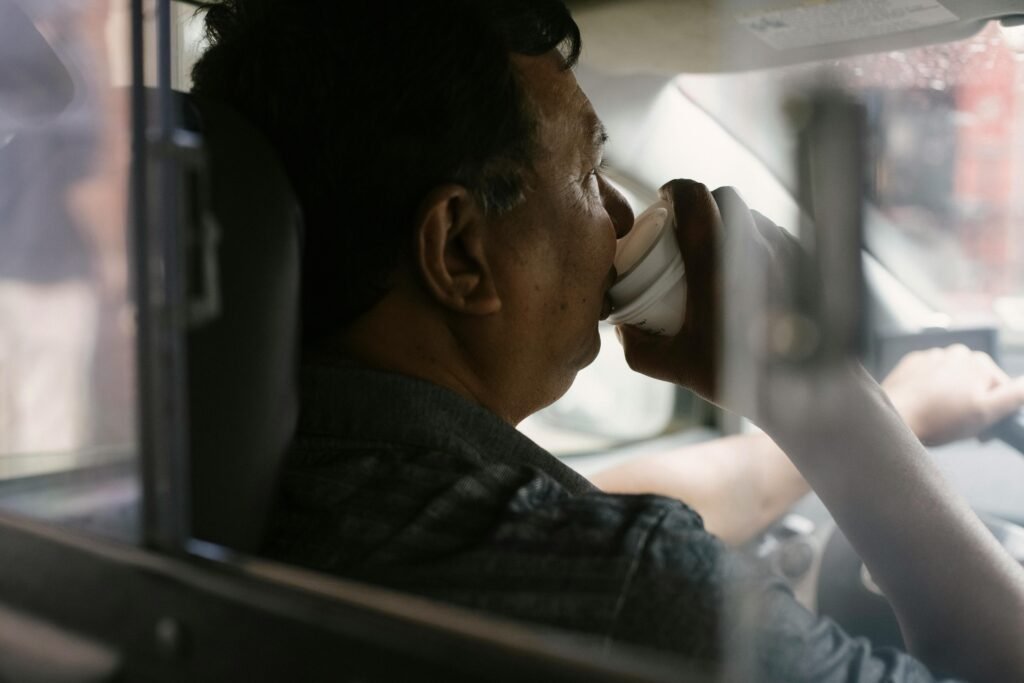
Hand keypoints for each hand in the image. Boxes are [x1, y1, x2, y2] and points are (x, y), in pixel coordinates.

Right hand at [617, 180, 801, 412]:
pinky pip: (775, 234)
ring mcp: (785, 251)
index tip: (664, 202)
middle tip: (687, 231)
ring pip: (752, 214)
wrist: (807, 393)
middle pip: (724, 197)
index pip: (695, 197)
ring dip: (731, 223)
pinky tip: (749, 272)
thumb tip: (622, 327)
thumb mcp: (677, 368)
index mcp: (717, 263)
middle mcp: (754, 247)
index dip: (675, 191)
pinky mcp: (807, 261)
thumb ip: (638, 348)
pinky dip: (756, 242)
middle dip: (702, 204)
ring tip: (719, 254)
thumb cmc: (741, 381)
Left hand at [881, 344, 1023, 445]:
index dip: (994, 411)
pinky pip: (929, 377)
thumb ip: (1014, 395)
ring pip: (953, 380)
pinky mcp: (912, 364)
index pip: (999, 389)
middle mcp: (957, 353)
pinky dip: (931, 390)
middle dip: (973, 402)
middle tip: (960, 425)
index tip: (983, 428)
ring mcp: (933, 357)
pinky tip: (925, 405)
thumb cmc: (939, 418)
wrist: (896, 417)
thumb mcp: (986, 411)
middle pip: (975, 382)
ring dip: (952, 396)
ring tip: (940, 416)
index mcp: (979, 363)